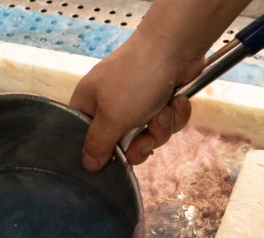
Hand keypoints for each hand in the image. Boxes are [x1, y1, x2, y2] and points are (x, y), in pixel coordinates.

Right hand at [69, 30, 202, 170]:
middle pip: (122, 144)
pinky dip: (174, 114)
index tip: (116, 158)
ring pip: (148, 135)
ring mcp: (136, 103)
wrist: (175, 46)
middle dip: (141, 143)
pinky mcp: (160, 99)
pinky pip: (166, 122)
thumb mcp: (112, 118)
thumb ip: (98, 145)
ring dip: (161, 127)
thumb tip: (88, 165)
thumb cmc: (135, 78)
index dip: (102, 153)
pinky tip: (176, 101)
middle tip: (146, 136)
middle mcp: (109, 106)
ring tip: (163, 109)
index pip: (86, 141)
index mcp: (88, 106)